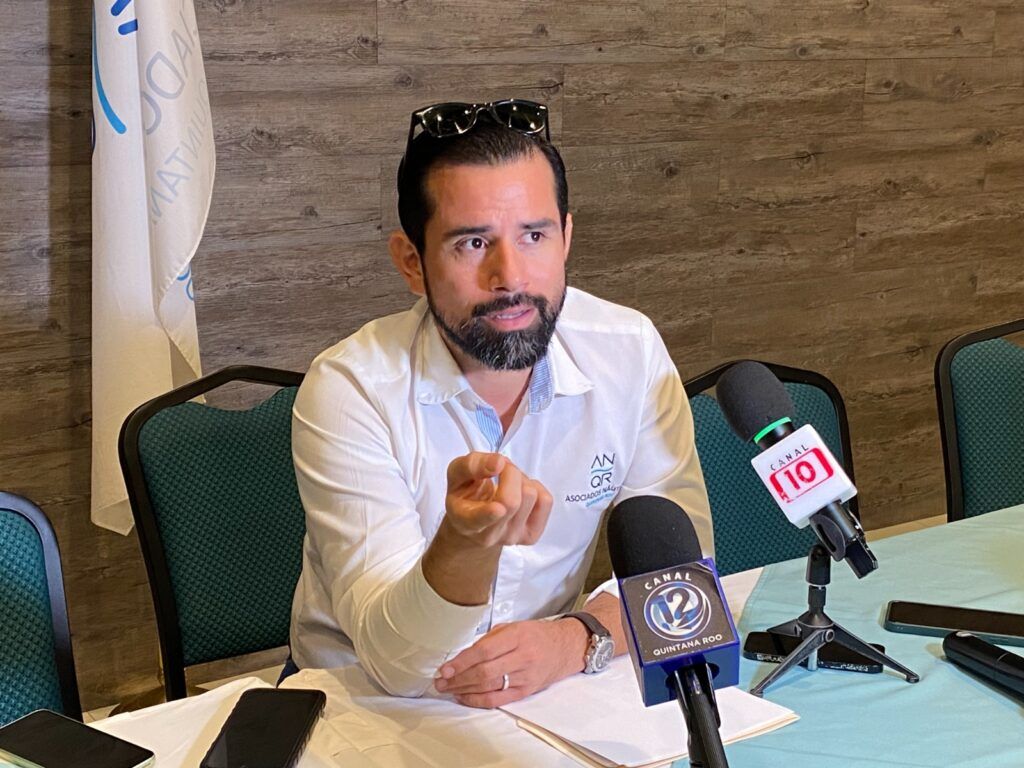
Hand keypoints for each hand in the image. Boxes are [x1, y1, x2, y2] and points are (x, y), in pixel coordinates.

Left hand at [433, 619, 587, 707]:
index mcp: (517, 635)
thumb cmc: (536, 635)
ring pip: (489, 687)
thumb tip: (463, 654)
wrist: (565, 647)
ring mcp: (525, 676)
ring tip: (447, 688)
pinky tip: (464, 697)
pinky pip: (498, 700)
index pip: (484, 651)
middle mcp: (522, 657)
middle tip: (441, 681)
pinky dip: (477, 700)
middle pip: (484, 672)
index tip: (445, 668)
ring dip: (464, 690)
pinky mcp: (526, 691)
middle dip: (458, 678)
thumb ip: (490, 639)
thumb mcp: (514, 626)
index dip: (462, 661)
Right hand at [443, 452, 552, 548]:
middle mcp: (488, 535)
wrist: (474, 521)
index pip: (478, 520)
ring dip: (522, 480)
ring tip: (509, 484)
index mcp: (465, 521)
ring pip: (530, 496)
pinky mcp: (531, 535)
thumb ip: (471, 465)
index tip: (497, 508)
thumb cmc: (465, 496)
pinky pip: (545, 501)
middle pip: (512, 500)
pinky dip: (536, 488)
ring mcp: (512, 538)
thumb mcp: (457, 474)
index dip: (489, 513)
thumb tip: (498, 464)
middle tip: (500, 471)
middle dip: (510, 473)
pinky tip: (521, 493)